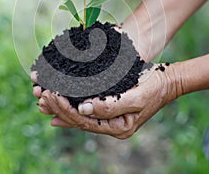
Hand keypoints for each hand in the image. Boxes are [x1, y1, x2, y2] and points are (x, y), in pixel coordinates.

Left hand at [35, 63, 181, 138]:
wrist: (166, 81)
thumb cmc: (153, 88)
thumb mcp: (135, 98)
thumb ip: (110, 106)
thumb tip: (84, 108)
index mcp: (117, 127)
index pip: (84, 121)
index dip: (66, 109)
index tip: (51, 95)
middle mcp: (110, 125)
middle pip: (78, 119)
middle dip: (58, 107)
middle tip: (42, 94)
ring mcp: (108, 117)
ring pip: (78, 115)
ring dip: (60, 107)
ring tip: (43, 100)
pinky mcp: (108, 106)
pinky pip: (84, 108)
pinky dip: (70, 106)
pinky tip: (57, 106)